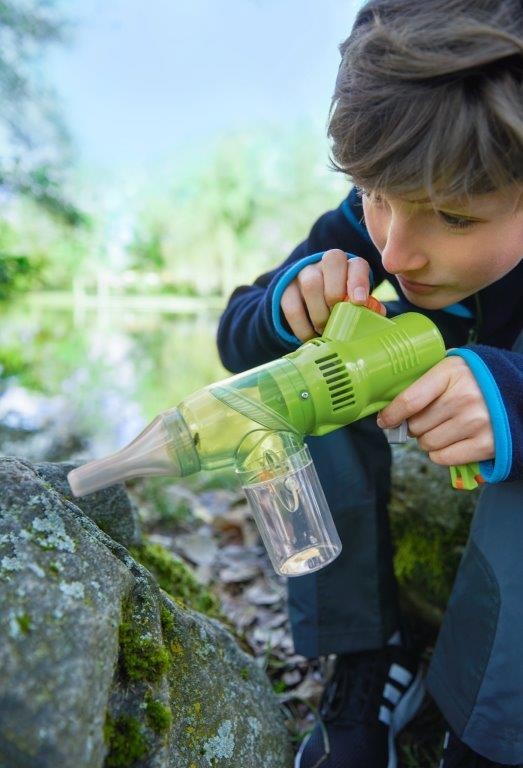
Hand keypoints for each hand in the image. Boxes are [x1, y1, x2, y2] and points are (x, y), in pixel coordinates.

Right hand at [280, 249, 371, 340]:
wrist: (310, 303)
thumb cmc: (342, 306)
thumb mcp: (356, 304)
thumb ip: (368, 308)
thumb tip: (378, 316)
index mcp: (350, 266)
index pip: (356, 264)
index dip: (358, 281)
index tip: (359, 302)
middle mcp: (326, 264)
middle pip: (331, 264)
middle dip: (336, 294)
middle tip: (338, 318)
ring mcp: (304, 273)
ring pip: (311, 284)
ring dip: (319, 312)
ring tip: (324, 331)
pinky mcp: (286, 289)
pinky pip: (291, 305)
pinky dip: (302, 326)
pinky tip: (309, 337)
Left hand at [377, 357, 494, 466]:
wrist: (515, 390)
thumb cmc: (475, 379)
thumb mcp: (451, 368)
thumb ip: (424, 381)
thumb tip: (391, 406)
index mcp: (451, 372)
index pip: (409, 400)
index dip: (391, 414)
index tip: (385, 420)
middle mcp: (464, 398)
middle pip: (416, 425)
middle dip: (415, 426)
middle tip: (428, 419)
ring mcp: (476, 422)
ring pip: (428, 444)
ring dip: (428, 440)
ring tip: (443, 427)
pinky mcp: (486, 444)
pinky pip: (443, 458)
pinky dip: (441, 453)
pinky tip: (451, 441)